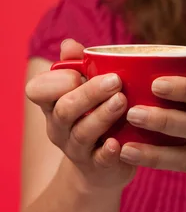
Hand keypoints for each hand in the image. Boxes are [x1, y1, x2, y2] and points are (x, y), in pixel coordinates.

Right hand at [26, 39, 135, 190]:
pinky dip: (108, 152)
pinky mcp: (98, 167)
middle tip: (116, 80)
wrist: (102, 166)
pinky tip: (117, 143)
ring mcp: (77, 149)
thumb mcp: (86, 88)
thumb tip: (69, 44)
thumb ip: (79, 64)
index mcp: (54, 103)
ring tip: (122, 101)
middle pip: (65, 109)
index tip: (80, 72)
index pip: (38, 90)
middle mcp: (60, 126)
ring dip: (102, 115)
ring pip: (82, 133)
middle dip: (90, 93)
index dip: (56, 81)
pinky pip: (100, 160)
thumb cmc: (95, 113)